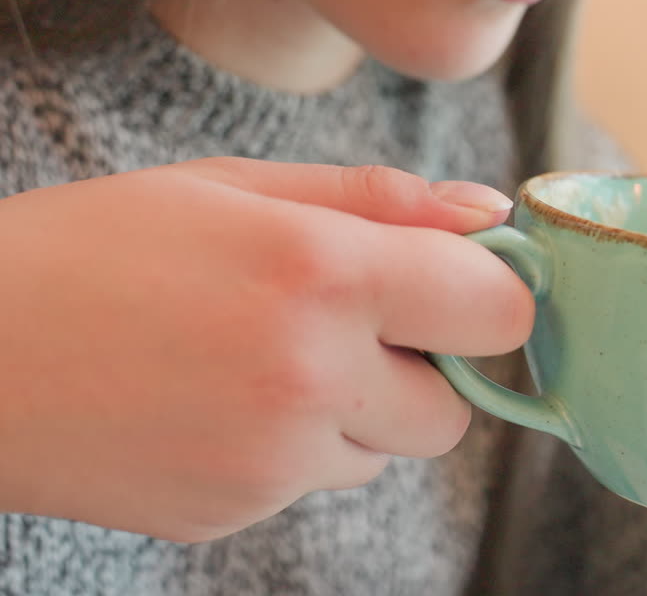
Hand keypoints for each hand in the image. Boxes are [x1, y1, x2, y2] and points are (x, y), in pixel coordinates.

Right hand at [0, 158, 531, 541]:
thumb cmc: (94, 247)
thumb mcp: (235, 187)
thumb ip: (379, 200)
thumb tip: (489, 214)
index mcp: (322, 274)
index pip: (499, 312)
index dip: (486, 295)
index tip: (452, 283)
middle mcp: (311, 377)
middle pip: (457, 407)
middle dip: (424, 367)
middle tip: (345, 320)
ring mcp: (271, 461)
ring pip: (387, 449)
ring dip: (359, 409)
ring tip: (260, 358)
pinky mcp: (233, 512)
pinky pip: (314, 480)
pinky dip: (295, 447)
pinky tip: (217, 402)